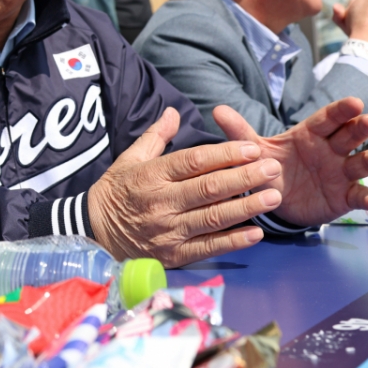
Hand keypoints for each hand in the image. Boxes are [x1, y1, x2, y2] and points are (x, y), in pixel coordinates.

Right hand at [85, 108, 281, 267]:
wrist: (94, 232)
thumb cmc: (116, 191)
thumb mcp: (130, 158)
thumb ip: (156, 136)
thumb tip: (174, 112)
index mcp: (151, 175)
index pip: (193, 162)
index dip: (225, 154)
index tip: (252, 148)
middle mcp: (161, 202)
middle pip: (208, 189)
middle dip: (244, 177)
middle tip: (273, 169)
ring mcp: (168, 231)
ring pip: (212, 218)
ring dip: (246, 207)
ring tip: (273, 197)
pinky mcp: (173, 255)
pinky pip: (207, 247)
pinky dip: (233, 241)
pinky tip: (255, 233)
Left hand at [214, 98, 367, 227]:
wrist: (275, 200)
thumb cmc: (270, 167)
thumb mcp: (254, 151)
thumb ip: (239, 133)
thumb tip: (217, 109)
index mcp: (309, 134)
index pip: (326, 119)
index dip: (340, 111)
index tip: (355, 102)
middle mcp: (330, 150)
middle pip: (349, 136)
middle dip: (360, 129)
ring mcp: (340, 173)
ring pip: (362, 163)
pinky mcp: (343, 197)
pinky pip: (358, 196)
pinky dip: (367, 198)